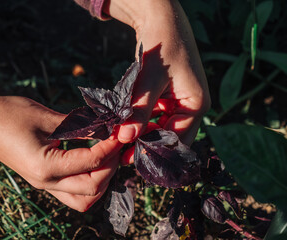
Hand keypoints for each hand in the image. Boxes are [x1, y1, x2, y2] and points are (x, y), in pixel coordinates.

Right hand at [0, 96, 123, 211]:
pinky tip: (93, 159)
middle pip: (92, 189)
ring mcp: (44, 184)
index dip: (110, 146)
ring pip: (84, 199)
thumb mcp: (46, 117)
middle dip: (111, 166)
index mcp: (45, 167)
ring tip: (107, 155)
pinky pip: (73, 192)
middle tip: (117, 143)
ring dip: (101, 180)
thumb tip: (106, 127)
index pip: (91, 163)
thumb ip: (79, 126)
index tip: (121, 131)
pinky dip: (89, 180)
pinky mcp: (44, 180)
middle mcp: (46, 182)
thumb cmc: (8, 115)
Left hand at [104, 0, 210, 145]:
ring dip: (142, 133)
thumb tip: (125, 138)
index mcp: (197, 104)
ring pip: (160, 127)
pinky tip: (125, 125)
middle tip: (122, 154)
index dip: (154, 150)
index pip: (177, 139)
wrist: (160, 19)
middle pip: (170, 136)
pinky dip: (141, 121)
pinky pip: (155, 115)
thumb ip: (138, 110)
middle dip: (147, 144)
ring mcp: (179, 102)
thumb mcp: (149, 79)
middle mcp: (191, 106)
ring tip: (120, 140)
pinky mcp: (167, 96)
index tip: (129, 158)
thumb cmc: (161, 45)